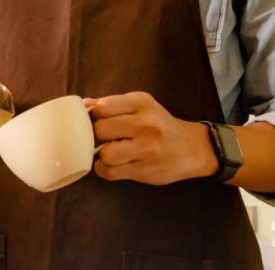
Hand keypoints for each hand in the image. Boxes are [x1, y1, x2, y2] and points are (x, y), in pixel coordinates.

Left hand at [86, 92, 217, 185]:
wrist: (191, 148)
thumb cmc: (159, 124)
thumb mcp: (139, 106)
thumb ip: (111, 104)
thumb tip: (82, 105)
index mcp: (141, 103)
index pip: (102, 107)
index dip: (93, 115)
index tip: (96, 121)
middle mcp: (146, 124)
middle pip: (101, 130)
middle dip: (96, 135)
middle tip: (101, 138)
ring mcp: (147, 149)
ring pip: (105, 154)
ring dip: (100, 155)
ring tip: (107, 152)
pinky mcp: (145, 171)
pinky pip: (111, 172)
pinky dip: (104, 169)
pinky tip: (110, 164)